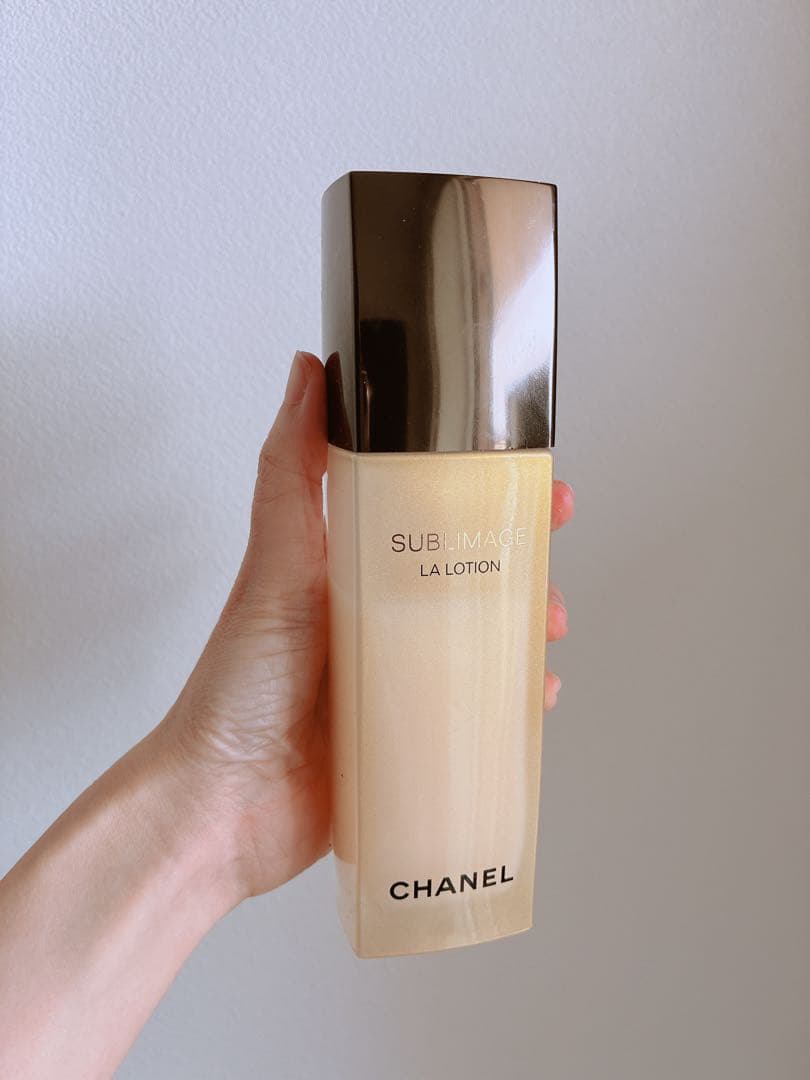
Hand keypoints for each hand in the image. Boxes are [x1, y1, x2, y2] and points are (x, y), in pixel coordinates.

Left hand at [158, 350, 574, 901]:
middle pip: (471, 575)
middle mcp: (379, 620)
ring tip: (546, 628)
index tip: (532, 477)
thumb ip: (292, 472)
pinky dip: (513, 703)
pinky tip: (532, 698)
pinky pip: (478, 713)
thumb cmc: (238, 686)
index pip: (431, 514)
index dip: (486, 492)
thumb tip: (308, 372)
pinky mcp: (412, 738)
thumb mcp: (276, 565)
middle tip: (552, 555)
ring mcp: (399, 681)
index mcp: (352, 571)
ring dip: (528, 628)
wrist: (225, 805)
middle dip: (523, 560)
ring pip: (485, 641)